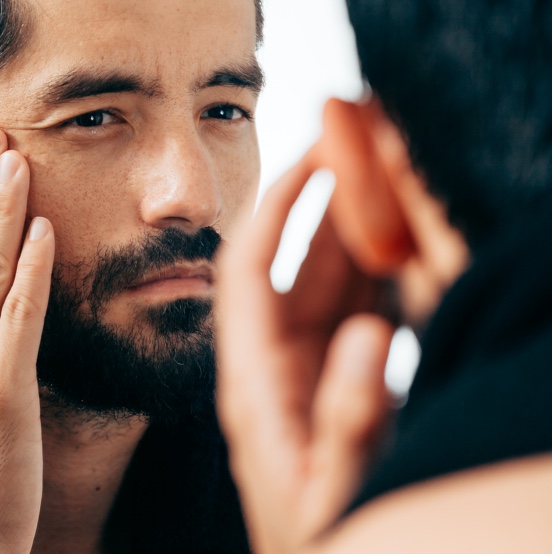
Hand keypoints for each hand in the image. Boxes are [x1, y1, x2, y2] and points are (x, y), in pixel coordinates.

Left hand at [215, 152, 394, 553]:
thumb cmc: (314, 541)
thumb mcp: (328, 488)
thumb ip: (349, 418)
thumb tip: (366, 334)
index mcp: (254, 380)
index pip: (250, 270)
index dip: (276, 207)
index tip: (311, 155)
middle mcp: (275, 363)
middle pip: (300, 265)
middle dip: (331, 205)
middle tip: (367, 146)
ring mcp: (308, 370)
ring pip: (335, 284)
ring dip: (362, 234)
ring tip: (394, 179)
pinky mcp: (338, 383)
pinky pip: (361, 314)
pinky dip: (387, 279)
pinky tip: (411, 248)